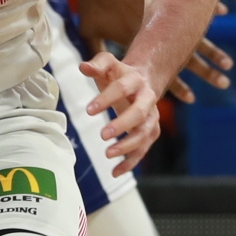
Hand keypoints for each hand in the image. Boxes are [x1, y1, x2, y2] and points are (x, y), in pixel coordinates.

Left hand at [71, 0, 231, 99]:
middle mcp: (159, 32)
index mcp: (141, 44)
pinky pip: (195, 2)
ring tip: (228, 60)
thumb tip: (89, 68)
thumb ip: (96, 50)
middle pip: (191, 59)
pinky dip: (209, 7)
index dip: (178, 86)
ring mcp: (167, 13)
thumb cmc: (94, 1)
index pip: (165, 72)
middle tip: (224, 83)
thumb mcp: (90, 30)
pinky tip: (223, 11)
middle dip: (207, 73)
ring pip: (198, 35)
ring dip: (214, 49)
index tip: (191, 99)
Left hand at [80, 48, 163, 172]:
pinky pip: (143, 149)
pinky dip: (131, 162)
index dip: (106, 99)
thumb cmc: (119, 74)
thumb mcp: (108, 64)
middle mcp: (148, 99)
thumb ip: (97, 63)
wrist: (143, 80)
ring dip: (128, 146)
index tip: (89, 110)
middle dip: (122, 125)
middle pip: (140, 113)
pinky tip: (115, 172)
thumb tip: (83, 67)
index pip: (122, 88)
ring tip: (108, 154)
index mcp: (136, 80)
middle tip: (103, 134)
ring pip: (144, 134)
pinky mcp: (151, 131)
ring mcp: (152, 117)